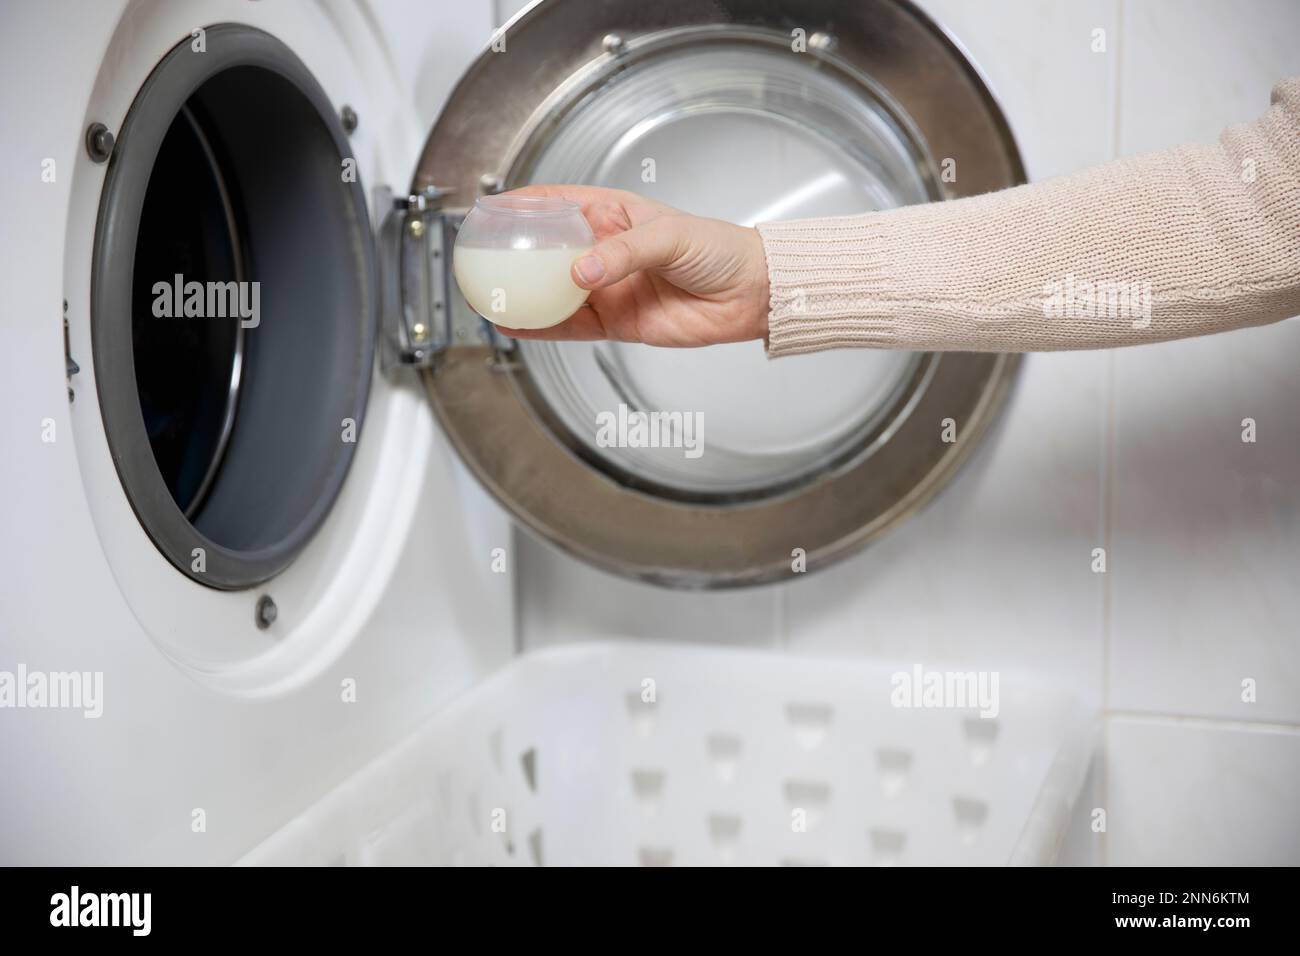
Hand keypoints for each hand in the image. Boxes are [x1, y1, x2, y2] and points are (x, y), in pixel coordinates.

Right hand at [493, 185, 769, 346]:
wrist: (749, 294)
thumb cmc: (718, 250)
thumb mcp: (670, 237)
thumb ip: (623, 253)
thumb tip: (582, 274)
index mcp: (613, 214)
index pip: (556, 204)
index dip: (520, 206)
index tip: (490, 210)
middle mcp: (604, 251)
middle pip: (545, 251)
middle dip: (512, 254)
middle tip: (480, 258)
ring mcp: (607, 288)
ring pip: (551, 291)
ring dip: (522, 294)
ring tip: (488, 295)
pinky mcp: (614, 322)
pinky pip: (569, 325)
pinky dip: (541, 327)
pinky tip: (517, 325)